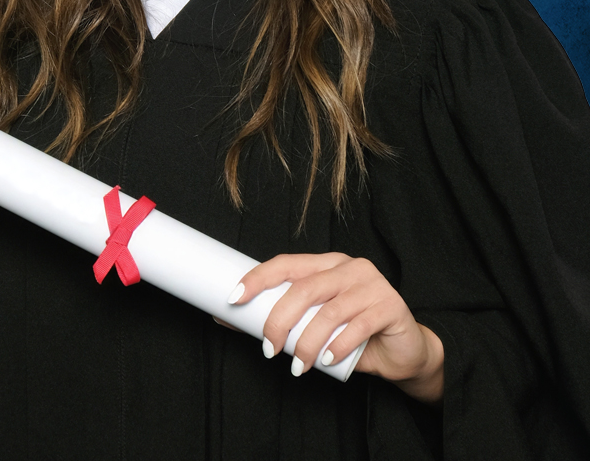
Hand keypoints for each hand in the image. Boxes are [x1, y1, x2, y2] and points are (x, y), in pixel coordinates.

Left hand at [231, 252, 443, 403]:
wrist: (403, 351)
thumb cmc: (353, 335)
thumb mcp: (315, 324)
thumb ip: (284, 320)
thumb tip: (227, 320)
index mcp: (328, 263)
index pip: (287, 263)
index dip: (258, 278)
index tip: (234, 298)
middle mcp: (350, 267)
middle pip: (305, 288)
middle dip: (280, 320)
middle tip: (269, 349)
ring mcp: (372, 284)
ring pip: (329, 312)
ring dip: (307, 344)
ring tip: (299, 367)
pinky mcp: (390, 306)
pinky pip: (358, 326)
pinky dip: (337, 346)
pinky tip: (326, 361)